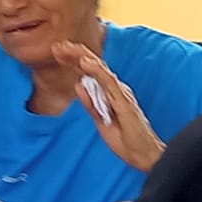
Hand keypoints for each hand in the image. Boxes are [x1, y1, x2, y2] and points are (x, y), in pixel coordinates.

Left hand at [52, 40, 165, 173]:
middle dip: (75, 53)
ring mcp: (121, 93)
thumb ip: (91, 103)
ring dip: (82, 57)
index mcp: (110, 93)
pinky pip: (109, 82)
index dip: (74, 60)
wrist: (144, 155)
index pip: (91, 72)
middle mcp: (116, 89)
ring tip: (67, 48)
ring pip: (100, 69)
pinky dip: (96, 70)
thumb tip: (78, 85)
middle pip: (94, 65)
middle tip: (58, 46)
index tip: (58, 52)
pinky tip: (85, 62)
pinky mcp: (124, 100)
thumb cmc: (126, 140)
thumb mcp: (101, 120)